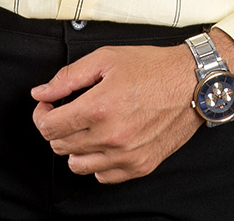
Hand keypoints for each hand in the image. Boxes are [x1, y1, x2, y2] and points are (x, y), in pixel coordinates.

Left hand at [29, 42, 199, 183]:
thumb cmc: (153, 68)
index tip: (47, 106)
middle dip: (58, 127)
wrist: (191, 83)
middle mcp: (111, 137)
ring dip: (75, 146)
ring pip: (78, 165)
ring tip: (87, 126)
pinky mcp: (139, 166)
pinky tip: (104, 139)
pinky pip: (102, 175)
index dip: (42, 115)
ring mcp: (126, 156)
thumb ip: (69, 77)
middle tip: (68, 110)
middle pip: (60, 146)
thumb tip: (42, 92)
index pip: (49, 127)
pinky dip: (97, 160)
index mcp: (99, 108)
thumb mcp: (106, 58)